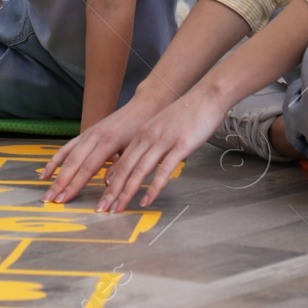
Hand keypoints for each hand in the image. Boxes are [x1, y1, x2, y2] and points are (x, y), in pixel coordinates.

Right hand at [40, 98, 154, 204]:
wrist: (142, 108)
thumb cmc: (141, 131)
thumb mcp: (135, 150)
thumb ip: (121, 167)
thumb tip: (107, 184)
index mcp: (108, 142)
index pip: (87, 168)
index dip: (74, 185)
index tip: (64, 199)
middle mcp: (94, 137)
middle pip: (73, 164)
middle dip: (60, 183)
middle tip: (50, 199)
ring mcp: (88, 134)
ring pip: (67, 156)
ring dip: (55, 174)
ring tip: (46, 190)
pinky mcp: (86, 133)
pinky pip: (67, 148)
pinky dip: (56, 160)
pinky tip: (47, 172)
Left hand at [94, 89, 229, 212]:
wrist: (206, 97)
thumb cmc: (185, 115)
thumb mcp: (160, 129)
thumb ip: (147, 146)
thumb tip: (135, 166)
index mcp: (141, 135)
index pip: (120, 162)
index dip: (109, 183)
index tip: (101, 199)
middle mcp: (147, 138)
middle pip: (124, 169)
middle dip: (111, 191)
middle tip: (101, 209)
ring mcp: (162, 142)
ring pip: (139, 171)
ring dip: (126, 192)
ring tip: (117, 209)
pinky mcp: (179, 146)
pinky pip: (163, 171)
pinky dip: (153, 188)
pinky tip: (146, 201)